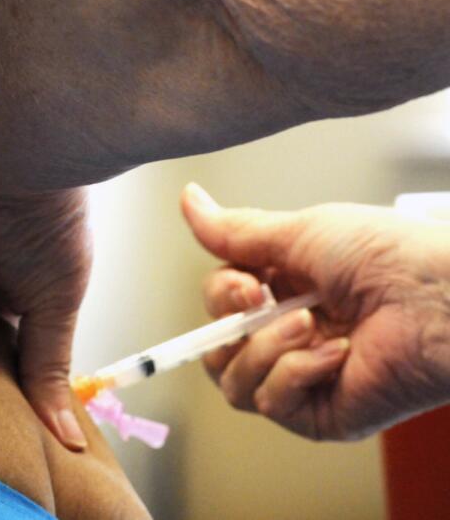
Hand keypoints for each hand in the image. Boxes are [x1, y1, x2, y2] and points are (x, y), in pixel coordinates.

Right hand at [182, 183, 449, 440]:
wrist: (441, 301)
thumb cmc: (391, 257)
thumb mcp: (301, 232)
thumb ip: (236, 230)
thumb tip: (188, 199)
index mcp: (288, 290)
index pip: (220, 304)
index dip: (220, 295)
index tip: (247, 283)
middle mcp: (292, 335)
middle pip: (216, 345)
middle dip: (230, 322)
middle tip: (264, 300)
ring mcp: (305, 376)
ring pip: (233, 380)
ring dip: (262, 349)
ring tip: (308, 326)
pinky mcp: (321, 413)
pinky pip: (271, 402)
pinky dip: (293, 375)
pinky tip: (335, 356)